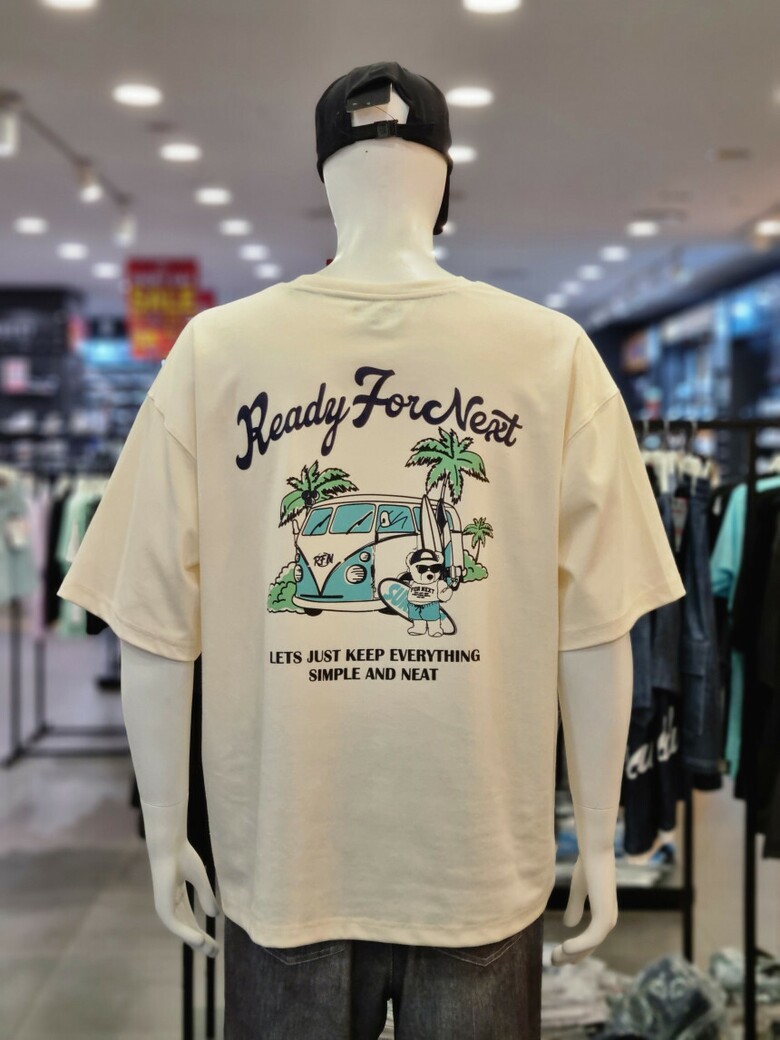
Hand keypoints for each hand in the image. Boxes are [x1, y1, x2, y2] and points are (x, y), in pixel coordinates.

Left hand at [150, 840, 220, 956]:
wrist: (169, 847)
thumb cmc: (183, 857)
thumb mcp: (200, 879)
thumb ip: (206, 896)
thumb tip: (215, 916)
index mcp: (177, 896)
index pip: (190, 921)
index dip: (202, 933)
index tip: (215, 945)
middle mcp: (170, 904)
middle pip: (187, 928)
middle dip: (200, 941)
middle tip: (215, 954)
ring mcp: (165, 907)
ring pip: (182, 930)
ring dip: (195, 941)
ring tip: (210, 951)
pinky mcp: (163, 907)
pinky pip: (176, 925)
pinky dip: (187, 934)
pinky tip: (199, 940)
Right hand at [550, 852, 617, 965]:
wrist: (596, 850)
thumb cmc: (589, 864)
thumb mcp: (579, 888)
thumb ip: (575, 905)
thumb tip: (570, 925)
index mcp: (604, 914)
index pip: (590, 940)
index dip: (575, 950)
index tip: (557, 955)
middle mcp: (609, 919)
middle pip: (590, 946)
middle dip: (572, 956)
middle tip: (553, 962)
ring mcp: (608, 918)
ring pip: (590, 945)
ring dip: (572, 954)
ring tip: (555, 957)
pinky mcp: (604, 916)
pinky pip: (592, 938)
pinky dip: (579, 946)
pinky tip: (564, 947)